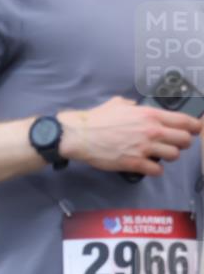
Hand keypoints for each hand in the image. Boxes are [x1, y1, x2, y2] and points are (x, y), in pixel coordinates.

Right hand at [59, 97, 201, 176]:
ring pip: (173, 156)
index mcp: (150, 115)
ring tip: (161, 156)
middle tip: (175, 145)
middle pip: (184, 140)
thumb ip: (131, 105)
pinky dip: (156, 170)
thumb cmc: (96, 120)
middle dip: (182, 143)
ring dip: (169, 157)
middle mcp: (151, 131)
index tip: (194, 130)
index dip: (194, 127)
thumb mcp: (117, 104)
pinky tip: (150, 167)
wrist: (80, 136)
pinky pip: (156, 170)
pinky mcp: (134, 163)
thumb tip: (134, 106)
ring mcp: (144, 148)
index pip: (185, 121)